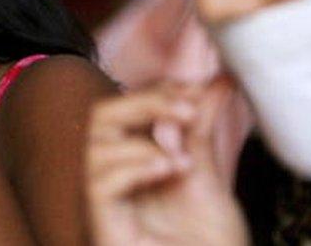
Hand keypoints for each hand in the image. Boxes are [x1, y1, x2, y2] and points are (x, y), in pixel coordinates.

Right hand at [86, 79, 248, 245]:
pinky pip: (98, 185)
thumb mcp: (208, 180)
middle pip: (101, 118)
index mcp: (132, 165)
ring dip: (140, 138)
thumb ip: (201, 132)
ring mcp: (105, 207)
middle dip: (143, 102)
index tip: (195, 87)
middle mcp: (111, 182)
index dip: (154, 90)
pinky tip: (169, 169)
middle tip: (186, 107)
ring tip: (183, 156)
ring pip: (93, 146)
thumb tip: (217, 80)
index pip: (124, 109)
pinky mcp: (102, 230)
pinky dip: (132, 167)